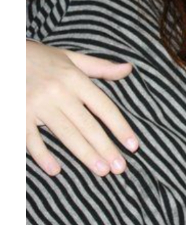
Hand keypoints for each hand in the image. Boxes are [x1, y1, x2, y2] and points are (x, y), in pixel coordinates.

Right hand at [26, 41, 137, 176]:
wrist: (4, 54)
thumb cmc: (40, 58)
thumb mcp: (72, 58)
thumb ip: (101, 67)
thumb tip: (129, 69)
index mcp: (75, 79)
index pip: (104, 107)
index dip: (120, 127)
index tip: (133, 145)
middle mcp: (59, 92)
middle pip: (88, 125)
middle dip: (106, 148)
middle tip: (120, 168)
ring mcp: (37, 104)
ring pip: (66, 134)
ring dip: (84, 154)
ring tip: (101, 170)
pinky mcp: (17, 114)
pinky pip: (30, 138)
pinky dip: (42, 154)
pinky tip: (55, 170)